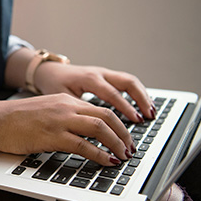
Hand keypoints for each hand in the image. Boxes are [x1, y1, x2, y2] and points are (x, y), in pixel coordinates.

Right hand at [0, 93, 134, 165]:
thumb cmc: (18, 118)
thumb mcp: (47, 110)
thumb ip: (67, 116)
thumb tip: (85, 132)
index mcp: (67, 100)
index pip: (102, 109)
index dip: (119, 124)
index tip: (125, 136)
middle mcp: (67, 107)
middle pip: (107, 116)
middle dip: (124, 133)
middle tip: (130, 147)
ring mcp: (60, 121)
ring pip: (99, 128)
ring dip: (116, 143)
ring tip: (124, 155)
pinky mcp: (52, 136)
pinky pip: (83, 145)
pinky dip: (99, 154)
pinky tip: (107, 161)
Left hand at [34, 62, 155, 122]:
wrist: (49, 71)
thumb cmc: (54, 85)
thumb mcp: (63, 99)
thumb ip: (79, 111)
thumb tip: (93, 129)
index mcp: (89, 79)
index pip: (113, 94)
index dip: (126, 108)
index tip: (136, 120)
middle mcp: (99, 73)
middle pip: (128, 82)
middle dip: (141, 99)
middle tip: (149, 116)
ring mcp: (104, 73)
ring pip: (129, 81)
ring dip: (142, 95)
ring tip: (151, 112)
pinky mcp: (106, 76)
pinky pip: (125, 82)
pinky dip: (136, 93)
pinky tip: (142, 105)